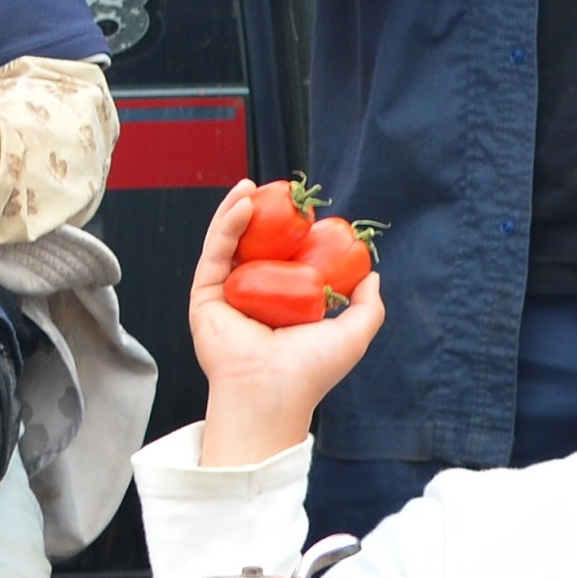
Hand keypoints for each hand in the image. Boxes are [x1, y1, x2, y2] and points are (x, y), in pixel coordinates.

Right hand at [189, 182, 383, 468]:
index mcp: (281, 307)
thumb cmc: (310, 369)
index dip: (293, 232)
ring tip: (252, 187)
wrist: (273, 391)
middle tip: (276, 191)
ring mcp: (226, 295)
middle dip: (262, 214)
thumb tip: (372, 275)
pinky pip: (215, 252)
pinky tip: (242, 204)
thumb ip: (366, 306)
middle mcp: (251, 298)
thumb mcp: (352, 334)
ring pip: (229, 243)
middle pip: (253, 246)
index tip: (306, 210)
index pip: (284, 260)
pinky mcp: (205, 295)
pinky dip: (226, 224)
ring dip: (238, 210)